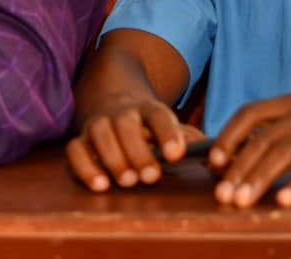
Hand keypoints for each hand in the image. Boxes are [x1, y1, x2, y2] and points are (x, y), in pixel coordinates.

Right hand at [66, 94, 202, 190]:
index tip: (177, 155)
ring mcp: (98, 124)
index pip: (159, 115)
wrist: (115, 105)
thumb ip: (190, 141)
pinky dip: (84, 167)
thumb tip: (215, 157)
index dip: (168, 133)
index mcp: (149, 110)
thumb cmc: (151, 130)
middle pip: (126, 124)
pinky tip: (100, 185)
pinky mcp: (80, 140)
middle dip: (138, 151)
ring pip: (100, 132)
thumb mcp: (173, 129)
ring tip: (127, 181)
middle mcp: (122, 113)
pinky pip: (75, 149)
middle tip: (151, 176)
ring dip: (113, 157)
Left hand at [209, 89, 290, 207]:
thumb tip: (237, 154)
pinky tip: (285, 202)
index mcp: (289, 103)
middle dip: (238, 168)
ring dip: (260, 178)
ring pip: (286, 153)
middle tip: (221, 195)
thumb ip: (275, 128)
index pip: (249, 113)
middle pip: (262, 140)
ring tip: (242, 202)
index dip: (228, 136)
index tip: (213, 162)